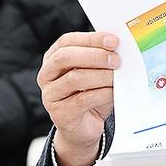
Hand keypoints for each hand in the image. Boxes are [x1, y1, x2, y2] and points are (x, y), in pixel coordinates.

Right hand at [39, 32, 119, 165]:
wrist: (86, 126)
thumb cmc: (92, 95)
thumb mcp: (97, 73)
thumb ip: (102, 60)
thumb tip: (119, 48)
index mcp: (53, 59)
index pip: (67, 41)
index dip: (91, 39)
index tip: (113, 41)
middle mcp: (47, 75)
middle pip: (66, 57)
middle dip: (94, 56)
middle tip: (116, 60)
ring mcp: (50, 95)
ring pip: (74, 79)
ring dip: (101, 76)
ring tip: (116, 77)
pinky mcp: (59, 113)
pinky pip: (82, 100)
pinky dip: (102, 93)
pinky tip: (113, 92)